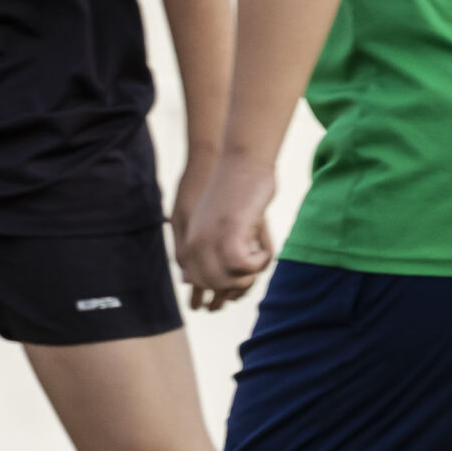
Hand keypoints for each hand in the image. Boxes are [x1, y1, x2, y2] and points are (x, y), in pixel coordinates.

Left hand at [177, 152, 276, 311]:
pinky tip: (264, 246)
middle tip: (256, 260)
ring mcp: (208, 241)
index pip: (199, 284)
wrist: (242, 160)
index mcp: (188, 243)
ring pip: (229, 282)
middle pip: (216, 288)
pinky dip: (260, 261)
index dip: (224, 289)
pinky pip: (245, 268)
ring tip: (259, 250)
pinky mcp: (228, 235)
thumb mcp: (216, 224)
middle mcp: (193, 245)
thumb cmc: (236, 190)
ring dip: (252, 272)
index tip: (241, 283)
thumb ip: (207, 251)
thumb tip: (192, 281)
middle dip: (240, 283)